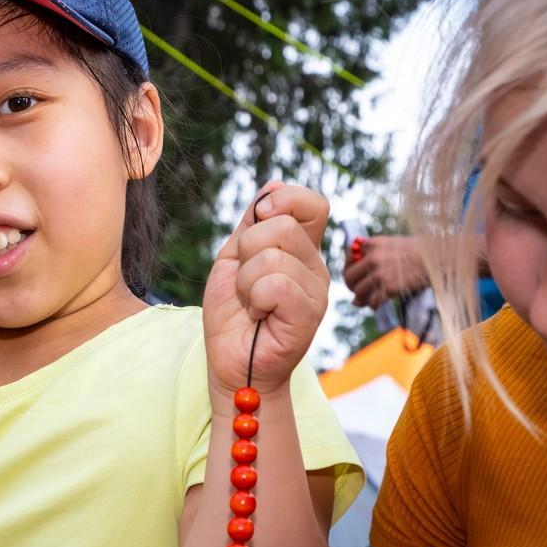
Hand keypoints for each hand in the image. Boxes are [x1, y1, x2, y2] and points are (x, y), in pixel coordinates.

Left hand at [202, 183, 328, 395]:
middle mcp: (315, 266)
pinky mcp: (309, 315)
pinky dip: (255, 297)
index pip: (313, 203)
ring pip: (273, 254)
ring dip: (246, 280)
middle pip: (281, 224)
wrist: (230, 362)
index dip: (282, 201)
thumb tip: (273, 184)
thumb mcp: (234, 257)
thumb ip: (252, 222)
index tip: (258, 222)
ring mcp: (317, 291)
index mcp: (301, 249)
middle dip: (246, 250)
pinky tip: (259, 314)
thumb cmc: (233, 313)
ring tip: (251, 302)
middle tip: (246, 282)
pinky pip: (276, 283)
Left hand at [342, 234, 426, 308]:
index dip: (351, 266)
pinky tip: (377, 304)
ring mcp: (380, 274)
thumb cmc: (419, 251)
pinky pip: (373, 301)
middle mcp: (373, 258)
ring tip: (367, 300)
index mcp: (372, 244)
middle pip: (349, 276)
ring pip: (358, 292)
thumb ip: (375, 252)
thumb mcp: (393, 243)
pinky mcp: (389, 288)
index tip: (357, 273)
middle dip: (352, 286)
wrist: (439, 258)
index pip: (349, 255)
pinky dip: (373, 305)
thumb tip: (357, 266)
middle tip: (358, 292)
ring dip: (361, 298)